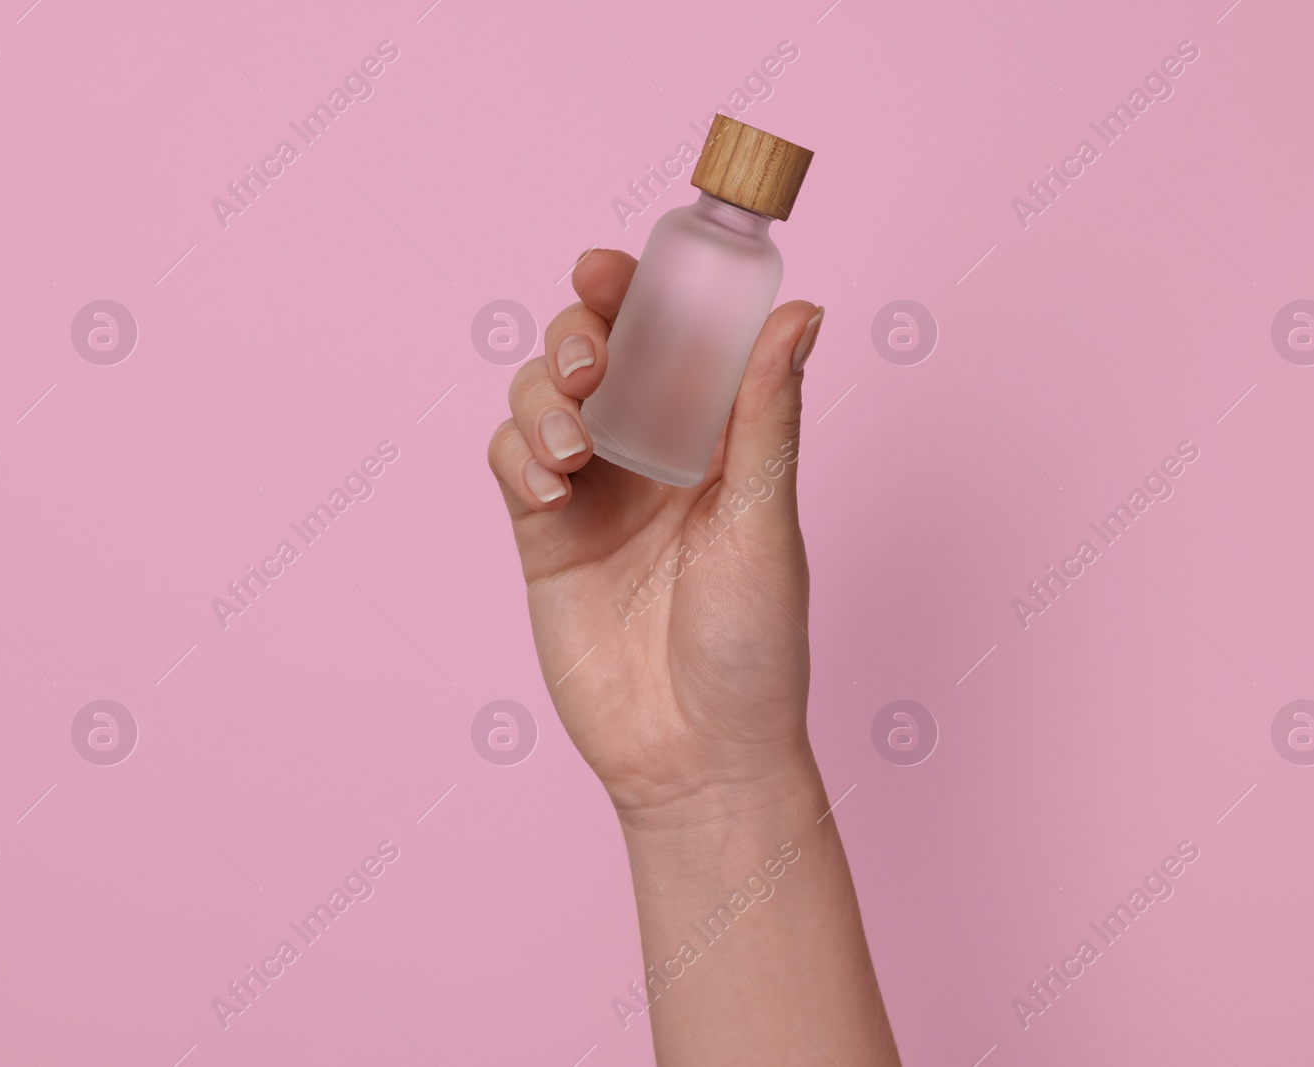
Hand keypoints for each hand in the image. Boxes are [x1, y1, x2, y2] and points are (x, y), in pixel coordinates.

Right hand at [487, 249, 825, 818]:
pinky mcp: (544, 536)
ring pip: (541, 397)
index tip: (607, 267)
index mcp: (716, 436)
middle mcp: (651, 451)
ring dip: (544, 398)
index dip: (634, 290)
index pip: (670, 336)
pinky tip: (551, 489)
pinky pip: (511, 463)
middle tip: (591, 362)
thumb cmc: (754, 647)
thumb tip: (802, 311)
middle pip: (593, 351)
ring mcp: (593, 491)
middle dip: (577, 333)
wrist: (695, 757)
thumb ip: (766, 417)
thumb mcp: (765, 521)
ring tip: (574, 449)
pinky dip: (519, 456)